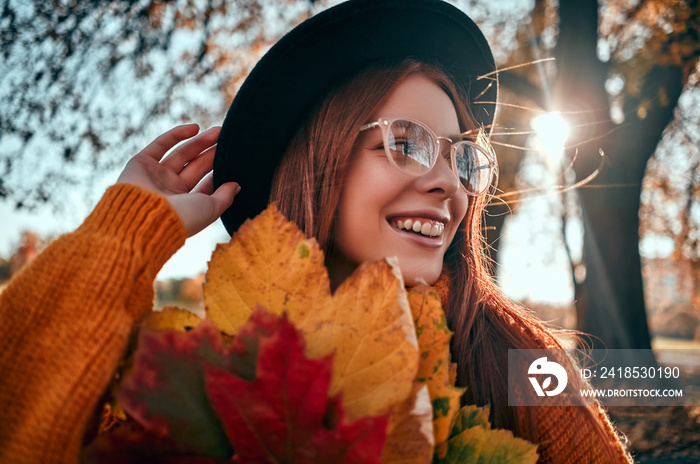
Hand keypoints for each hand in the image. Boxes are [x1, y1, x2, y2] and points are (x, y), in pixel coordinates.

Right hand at [117, 124, 239, 236]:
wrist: (145, 217)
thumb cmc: (182, 218)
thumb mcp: (210, 209)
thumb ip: (224, 197)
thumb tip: (236, 186)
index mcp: (185, 204)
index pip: (204, 185)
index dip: (217, 173)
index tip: (234, 162)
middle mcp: (170, 190)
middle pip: (195, 167)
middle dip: (211, 153)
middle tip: (228, 140)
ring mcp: (155, 176)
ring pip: (181, 154)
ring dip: (199, 142)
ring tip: (218, 131)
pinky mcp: (140, 163)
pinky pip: (160, 144)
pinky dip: (176, 135)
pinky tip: (195, 128)